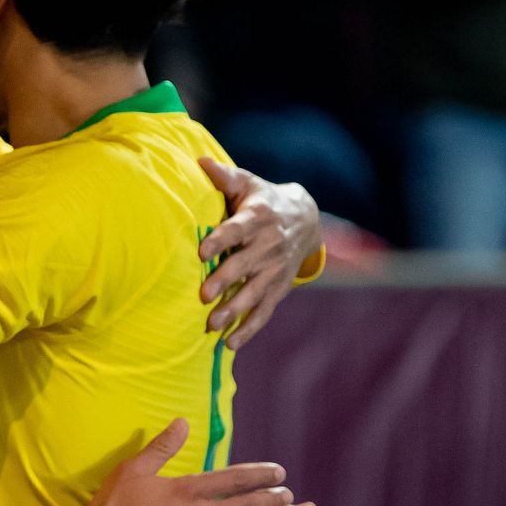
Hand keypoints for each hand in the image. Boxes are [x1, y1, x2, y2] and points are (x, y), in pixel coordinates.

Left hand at [198, 157, 323, 348]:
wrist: (306, 217)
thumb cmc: (263, 199)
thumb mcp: (248, 184)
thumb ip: (224, 176)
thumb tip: (199, 161)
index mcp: (259, 218)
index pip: (238, 229)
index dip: (221, 239)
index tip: (202, 250)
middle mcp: (269, 246)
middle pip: (245, 265)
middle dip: (225, 281)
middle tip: (203, 296)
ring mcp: (275, 270)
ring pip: (255, 292)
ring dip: (235, 310)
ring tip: (212, 325)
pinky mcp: (279, 287)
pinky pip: (265, 311)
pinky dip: (249, 329)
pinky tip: (230, 345)